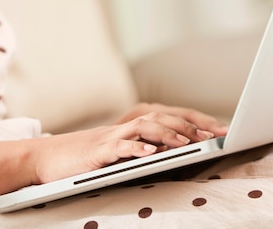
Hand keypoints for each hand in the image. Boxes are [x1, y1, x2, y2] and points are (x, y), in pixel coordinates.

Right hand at [27, 105, 227, 183]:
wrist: (51, 158)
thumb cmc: (92, 156)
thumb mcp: (125, 150)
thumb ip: (150, 145)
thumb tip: (183, 146)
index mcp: (135, 123)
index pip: (173, 115)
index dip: (198, 120)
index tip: (221, 130)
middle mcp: (126, 125)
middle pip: (163, 116)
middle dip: (190, 125)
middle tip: (213, 135)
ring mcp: (112, 136)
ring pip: (144, 127)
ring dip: (167, 133)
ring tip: (187, 143)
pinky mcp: (98, 151)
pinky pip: (119, 146)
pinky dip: (135, 147)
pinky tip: (150, 153)